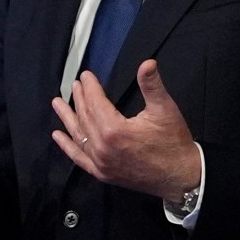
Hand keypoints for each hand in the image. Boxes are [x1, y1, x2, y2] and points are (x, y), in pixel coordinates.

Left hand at [50, 59, 200, 201]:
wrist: (182, 177)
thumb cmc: (173, 142)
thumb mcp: (165, 109)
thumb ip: (152, 85)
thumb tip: (148, 63)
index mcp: (114, 130)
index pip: (95, 103)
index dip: (90, 87)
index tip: (86, 75)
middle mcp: (102, 147)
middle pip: (85, 117)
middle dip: (79, 98)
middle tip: (75, 84)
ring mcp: (100, 162)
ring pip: (79, 135)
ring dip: (67, 118)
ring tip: (57, 103)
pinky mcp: (102, 173)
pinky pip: (79, 158)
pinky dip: (67, 146)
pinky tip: (58, 136)